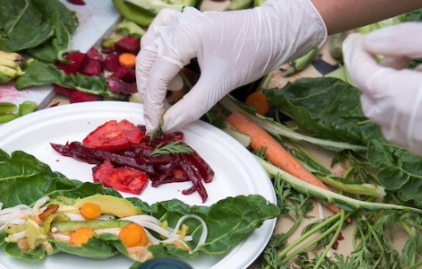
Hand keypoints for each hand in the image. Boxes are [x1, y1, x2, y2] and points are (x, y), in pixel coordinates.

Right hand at [136, 0, 326, 132]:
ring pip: (149, 48)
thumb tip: (168, 125)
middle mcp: (176, 24)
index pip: (156, 74)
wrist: (275, 33)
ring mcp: (179, 20)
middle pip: (146, 60)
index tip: (154, 126)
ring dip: (153, 72)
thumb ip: (191, 107)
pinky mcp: (185, 23)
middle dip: (149, 91)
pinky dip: (158, 54)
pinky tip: (171, 68)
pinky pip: (159, 35)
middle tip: (159, 114)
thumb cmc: (252, 54)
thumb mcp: (221, 85)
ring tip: (176, 89)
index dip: (152, 103)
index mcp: (183, 36)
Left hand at [344, 22, 421, 161]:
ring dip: (390, 93)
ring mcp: (420, 144)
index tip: (358, 40)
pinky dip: (405, 111)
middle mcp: (405, 127)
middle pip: (369, 99)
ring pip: (385, 118)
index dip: (356, 54)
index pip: (362, 76)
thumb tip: (372, 41)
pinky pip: (405, 132)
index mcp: (403, 99)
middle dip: (375, 74)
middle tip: (400, 54)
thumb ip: (405, 38)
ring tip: (420, 71)